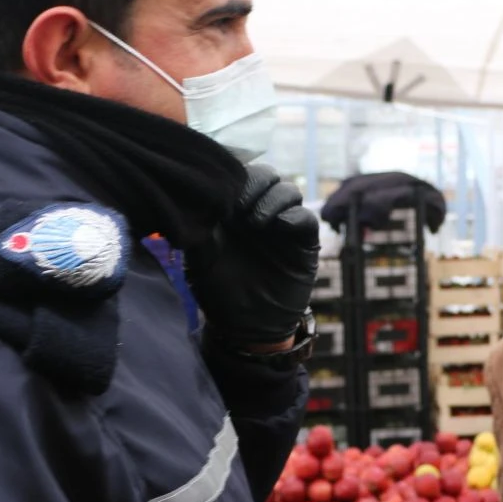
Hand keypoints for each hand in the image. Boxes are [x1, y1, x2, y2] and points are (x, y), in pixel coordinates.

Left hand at [185, 164, 319, 344]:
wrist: (248, 326)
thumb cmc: (219, 291)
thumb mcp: (200, 258)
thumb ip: (199, 229)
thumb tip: (196, 201)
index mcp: (234, 209)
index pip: (239, 175)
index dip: (232, 175)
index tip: (219, 189)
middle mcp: (261, 211)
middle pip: (266, 175)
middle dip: (254, 182)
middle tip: (238, 204)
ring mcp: (283, 225)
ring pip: (289, 190)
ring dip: (273, 198)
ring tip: (256, 221)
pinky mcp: (304, 242)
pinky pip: (306, 218)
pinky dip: (294, 216)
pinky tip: (279, 225)